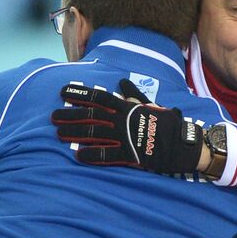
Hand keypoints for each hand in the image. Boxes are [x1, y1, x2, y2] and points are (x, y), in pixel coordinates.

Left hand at [53, 79, 204, 173]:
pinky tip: (78, 155)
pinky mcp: (129, 155)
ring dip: (74, 133)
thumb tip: (122, 83)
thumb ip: (133, 95)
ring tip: (58, 133)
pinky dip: (92, 154)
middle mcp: (123, 120)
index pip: (99, 97)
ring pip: (94, 133)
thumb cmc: (167, 123)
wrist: (183, 144)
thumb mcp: (150, 104)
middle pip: (91, 115)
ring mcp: (125, 137)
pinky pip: (107, 154)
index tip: (63, 92)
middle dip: (70, 115)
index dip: (80, 94)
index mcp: (127, 107)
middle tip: (53, 116)